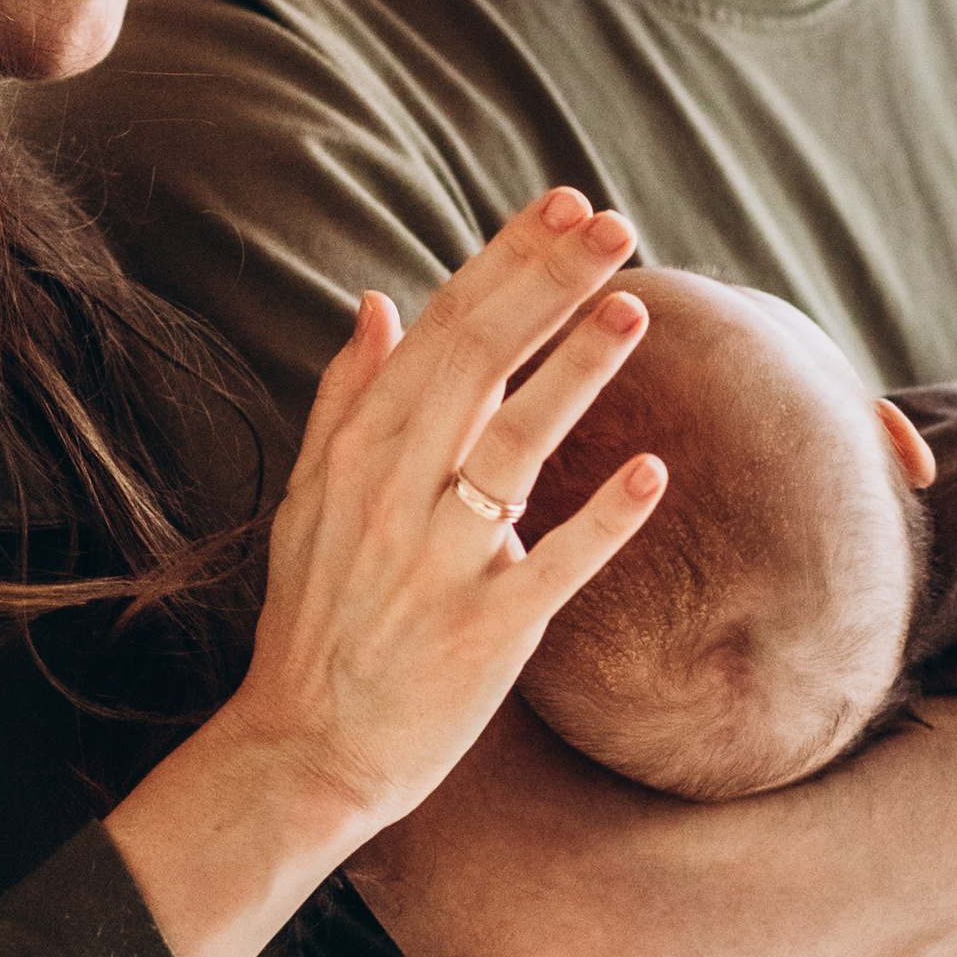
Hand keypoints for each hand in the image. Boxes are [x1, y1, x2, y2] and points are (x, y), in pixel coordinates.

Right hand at [222, 186, 666, 840]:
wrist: (304, 752)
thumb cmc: (316, 624)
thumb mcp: (308, 502)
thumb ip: (344, 401)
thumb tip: (376, 305)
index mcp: (361, 451)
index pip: (441, 329)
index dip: (506, 262)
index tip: (563, 204)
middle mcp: (395, 493)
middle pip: (479, 364)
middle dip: (548, 286)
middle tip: (614, 223)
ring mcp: (440, 562)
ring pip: (513, 448)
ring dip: (575, 373)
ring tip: (634, 308)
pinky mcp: (483, 632)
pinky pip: (552, 565)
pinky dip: (601, 522)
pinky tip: (652, 475)